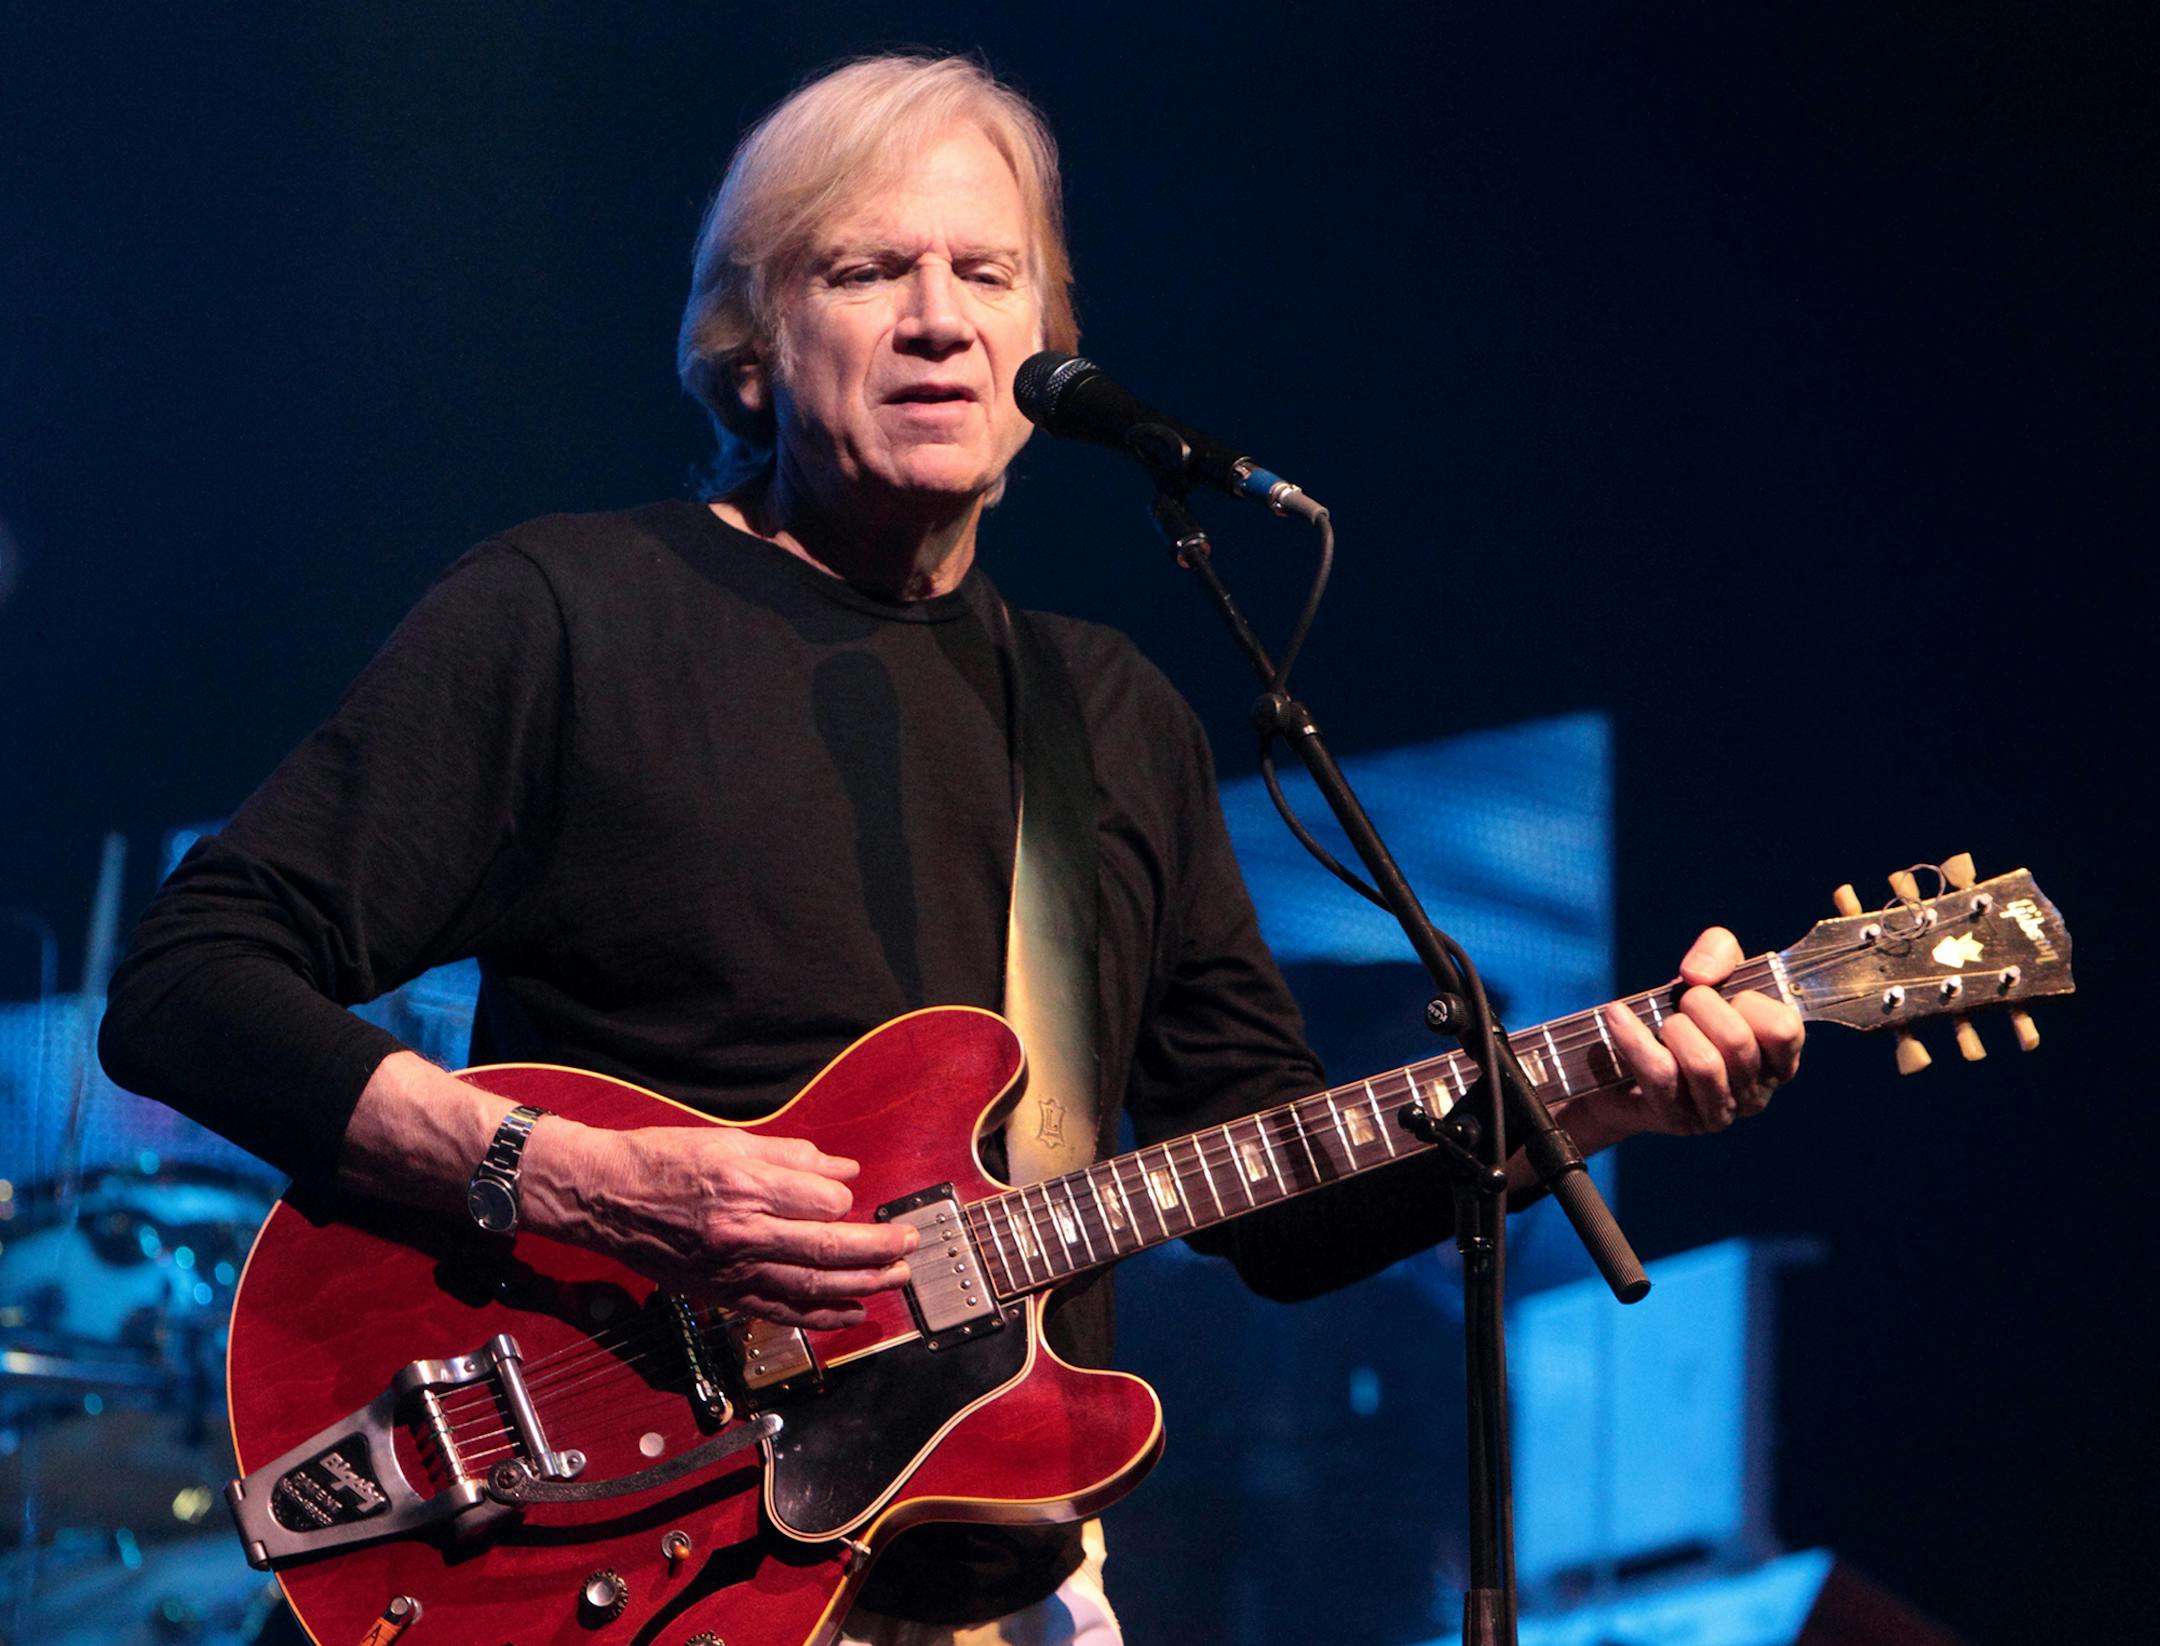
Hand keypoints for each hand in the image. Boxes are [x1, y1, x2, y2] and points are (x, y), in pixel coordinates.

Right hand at [526, 1122, 916, 1329]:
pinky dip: (821, 1317)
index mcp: (744, 1187)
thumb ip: (792, 1156)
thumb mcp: (728, 1141)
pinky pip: (780, 1313)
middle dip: (879, 1248)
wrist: (601, 1197)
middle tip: (911, 1242)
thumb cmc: (661, 1160)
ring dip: (863, 1285)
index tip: (849, 1193)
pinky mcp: (720, 1294)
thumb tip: (844, 1167)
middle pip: (828, 1249)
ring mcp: (730, 1271)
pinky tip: (853, 1312)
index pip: (823, 1200)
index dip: (845, 1197)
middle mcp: (741, 1234)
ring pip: (811, 1287)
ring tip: (897, 1278)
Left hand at [1600, 926, 1804, 1135]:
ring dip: (1674, 1028)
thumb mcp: (1709, 974)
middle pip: (1738, 1042)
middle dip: (1700, 1006)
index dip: (1749, 1000)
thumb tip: (1699, 975)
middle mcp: (1757, 1091)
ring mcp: (1719, 1112)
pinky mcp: (1678, 1120)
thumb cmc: (1682, 1014)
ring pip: (1704, 1064)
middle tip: (1684, 1003)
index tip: (1724, 994)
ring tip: (1662, 1021)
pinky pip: (1660, 1074)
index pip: (1783, 1028)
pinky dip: (1633, 1037)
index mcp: (1778, 1057)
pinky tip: (1617, 1015)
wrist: (1624, 1060)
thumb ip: (1719, 951)